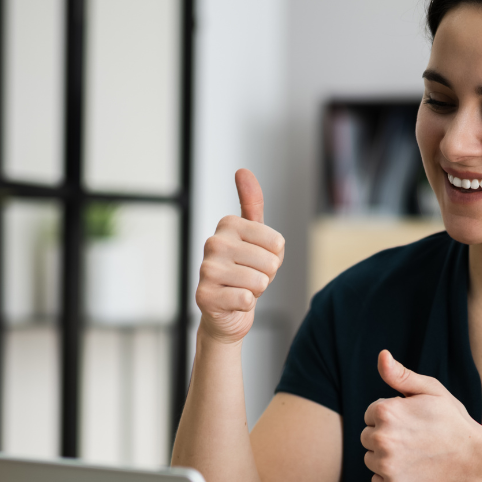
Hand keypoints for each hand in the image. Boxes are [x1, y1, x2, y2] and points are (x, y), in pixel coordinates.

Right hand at [196, 169, 284, 344]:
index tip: (258, 260)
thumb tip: (242, 170)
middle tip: (250, 278)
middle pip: (270, 263)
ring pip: (259, 282)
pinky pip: (246, 300)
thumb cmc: (245, 271)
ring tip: (241, 289)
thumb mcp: (256, 236)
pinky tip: (233, 302)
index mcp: (228, 224)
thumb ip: (252, 203)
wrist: (226, 311)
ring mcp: (206, 269)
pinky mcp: (204, 296)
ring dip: (256, 291)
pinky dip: (245, 305)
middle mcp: (214, 242)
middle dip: (266, 276)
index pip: (277, 242)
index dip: (275, 258)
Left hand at [361, 350, 481, 481]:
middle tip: (414, 439)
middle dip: (386, 436)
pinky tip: (413, 471)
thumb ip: (401, 375)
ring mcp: (385, 466)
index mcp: (385, 412)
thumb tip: (382, 356)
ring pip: (371, 460)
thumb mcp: (431, 390)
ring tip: (415, 455)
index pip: (370, 414)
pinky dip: (391, 478)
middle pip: (367, 437)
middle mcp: (381, 439)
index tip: (412, 422)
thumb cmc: (453, 422)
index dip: (391, 417)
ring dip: (387, 458)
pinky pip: (377, 481)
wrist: (474, 461)